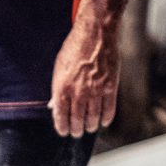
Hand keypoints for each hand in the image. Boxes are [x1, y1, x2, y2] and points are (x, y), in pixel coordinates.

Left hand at [49, 22, 120, 137]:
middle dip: (76, 130)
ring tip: (90, 127)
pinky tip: (103, 121)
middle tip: (77, 132)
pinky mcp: (110, 87)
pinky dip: (106, 118)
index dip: (62, 127)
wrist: (96, 33)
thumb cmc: (74, 48)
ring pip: (93, 118)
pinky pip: (108, 110)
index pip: (60, 117)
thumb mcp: (59, 68)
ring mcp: (95, 91)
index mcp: (62, 88)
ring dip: (91, 126)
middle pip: (77, 121)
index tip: (64, 131)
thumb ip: (57, 88)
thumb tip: (54, 106)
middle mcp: (78, 92)